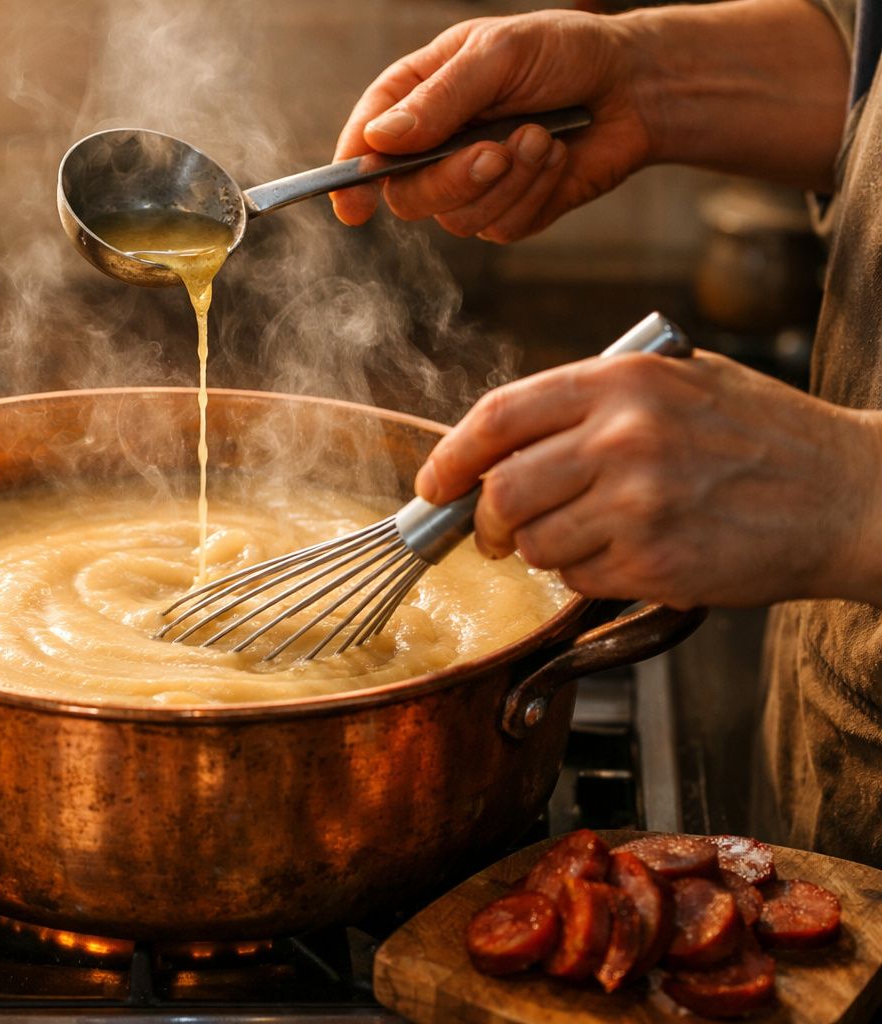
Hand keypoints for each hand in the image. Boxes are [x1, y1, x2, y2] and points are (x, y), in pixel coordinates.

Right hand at [332, 10, 651, 241]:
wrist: (635, 86)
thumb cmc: (566, 53)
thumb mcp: (499, 55)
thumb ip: (438, 98)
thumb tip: (379, 139)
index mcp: (418, 97)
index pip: (365, 141)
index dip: (351, 176)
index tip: (352, 204)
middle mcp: (436, 146)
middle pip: (407, 195)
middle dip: (452, 180)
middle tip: (495, 152)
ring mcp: (470, 184)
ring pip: (456, 219)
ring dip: (508, 181)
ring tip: (541, 137)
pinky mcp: (508, 212)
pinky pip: (501, 227)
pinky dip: (534, 192)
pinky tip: (555, 156)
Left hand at [412, 351, 881, 607]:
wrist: (854, 495)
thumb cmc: (767, 437)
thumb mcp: (683, 382)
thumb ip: (596, 402)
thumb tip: (504, 440)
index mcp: (621, 382)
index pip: (495, 417)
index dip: (449, 458)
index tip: (432, 484)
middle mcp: (621, 437)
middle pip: (500, 490)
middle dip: (484, 522)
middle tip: (494, 533)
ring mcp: (637, 503)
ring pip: (533, 543)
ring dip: (542, 550)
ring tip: (590, 535)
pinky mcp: (655, 562)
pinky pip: (577, 579)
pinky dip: (586, 576)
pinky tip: (630, 555)